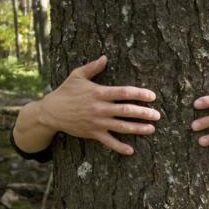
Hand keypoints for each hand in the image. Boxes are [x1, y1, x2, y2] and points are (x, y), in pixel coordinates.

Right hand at [38, 56, 160, 154]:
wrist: (51, 112)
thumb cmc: (66, 91)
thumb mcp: (77, 75)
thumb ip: (93, 67)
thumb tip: (105, 57)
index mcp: (99, 92)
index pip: (124, 92)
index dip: (140, 94)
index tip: (152, 96)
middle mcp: (100, 108)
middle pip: (127, 111)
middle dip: (144, 113)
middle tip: (157, 115)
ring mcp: (97, 122)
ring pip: (122, 127)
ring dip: (138, 129)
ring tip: (151, 129)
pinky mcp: (93, 133)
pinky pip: (109, 142)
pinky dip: (120, 147)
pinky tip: (131, 150)